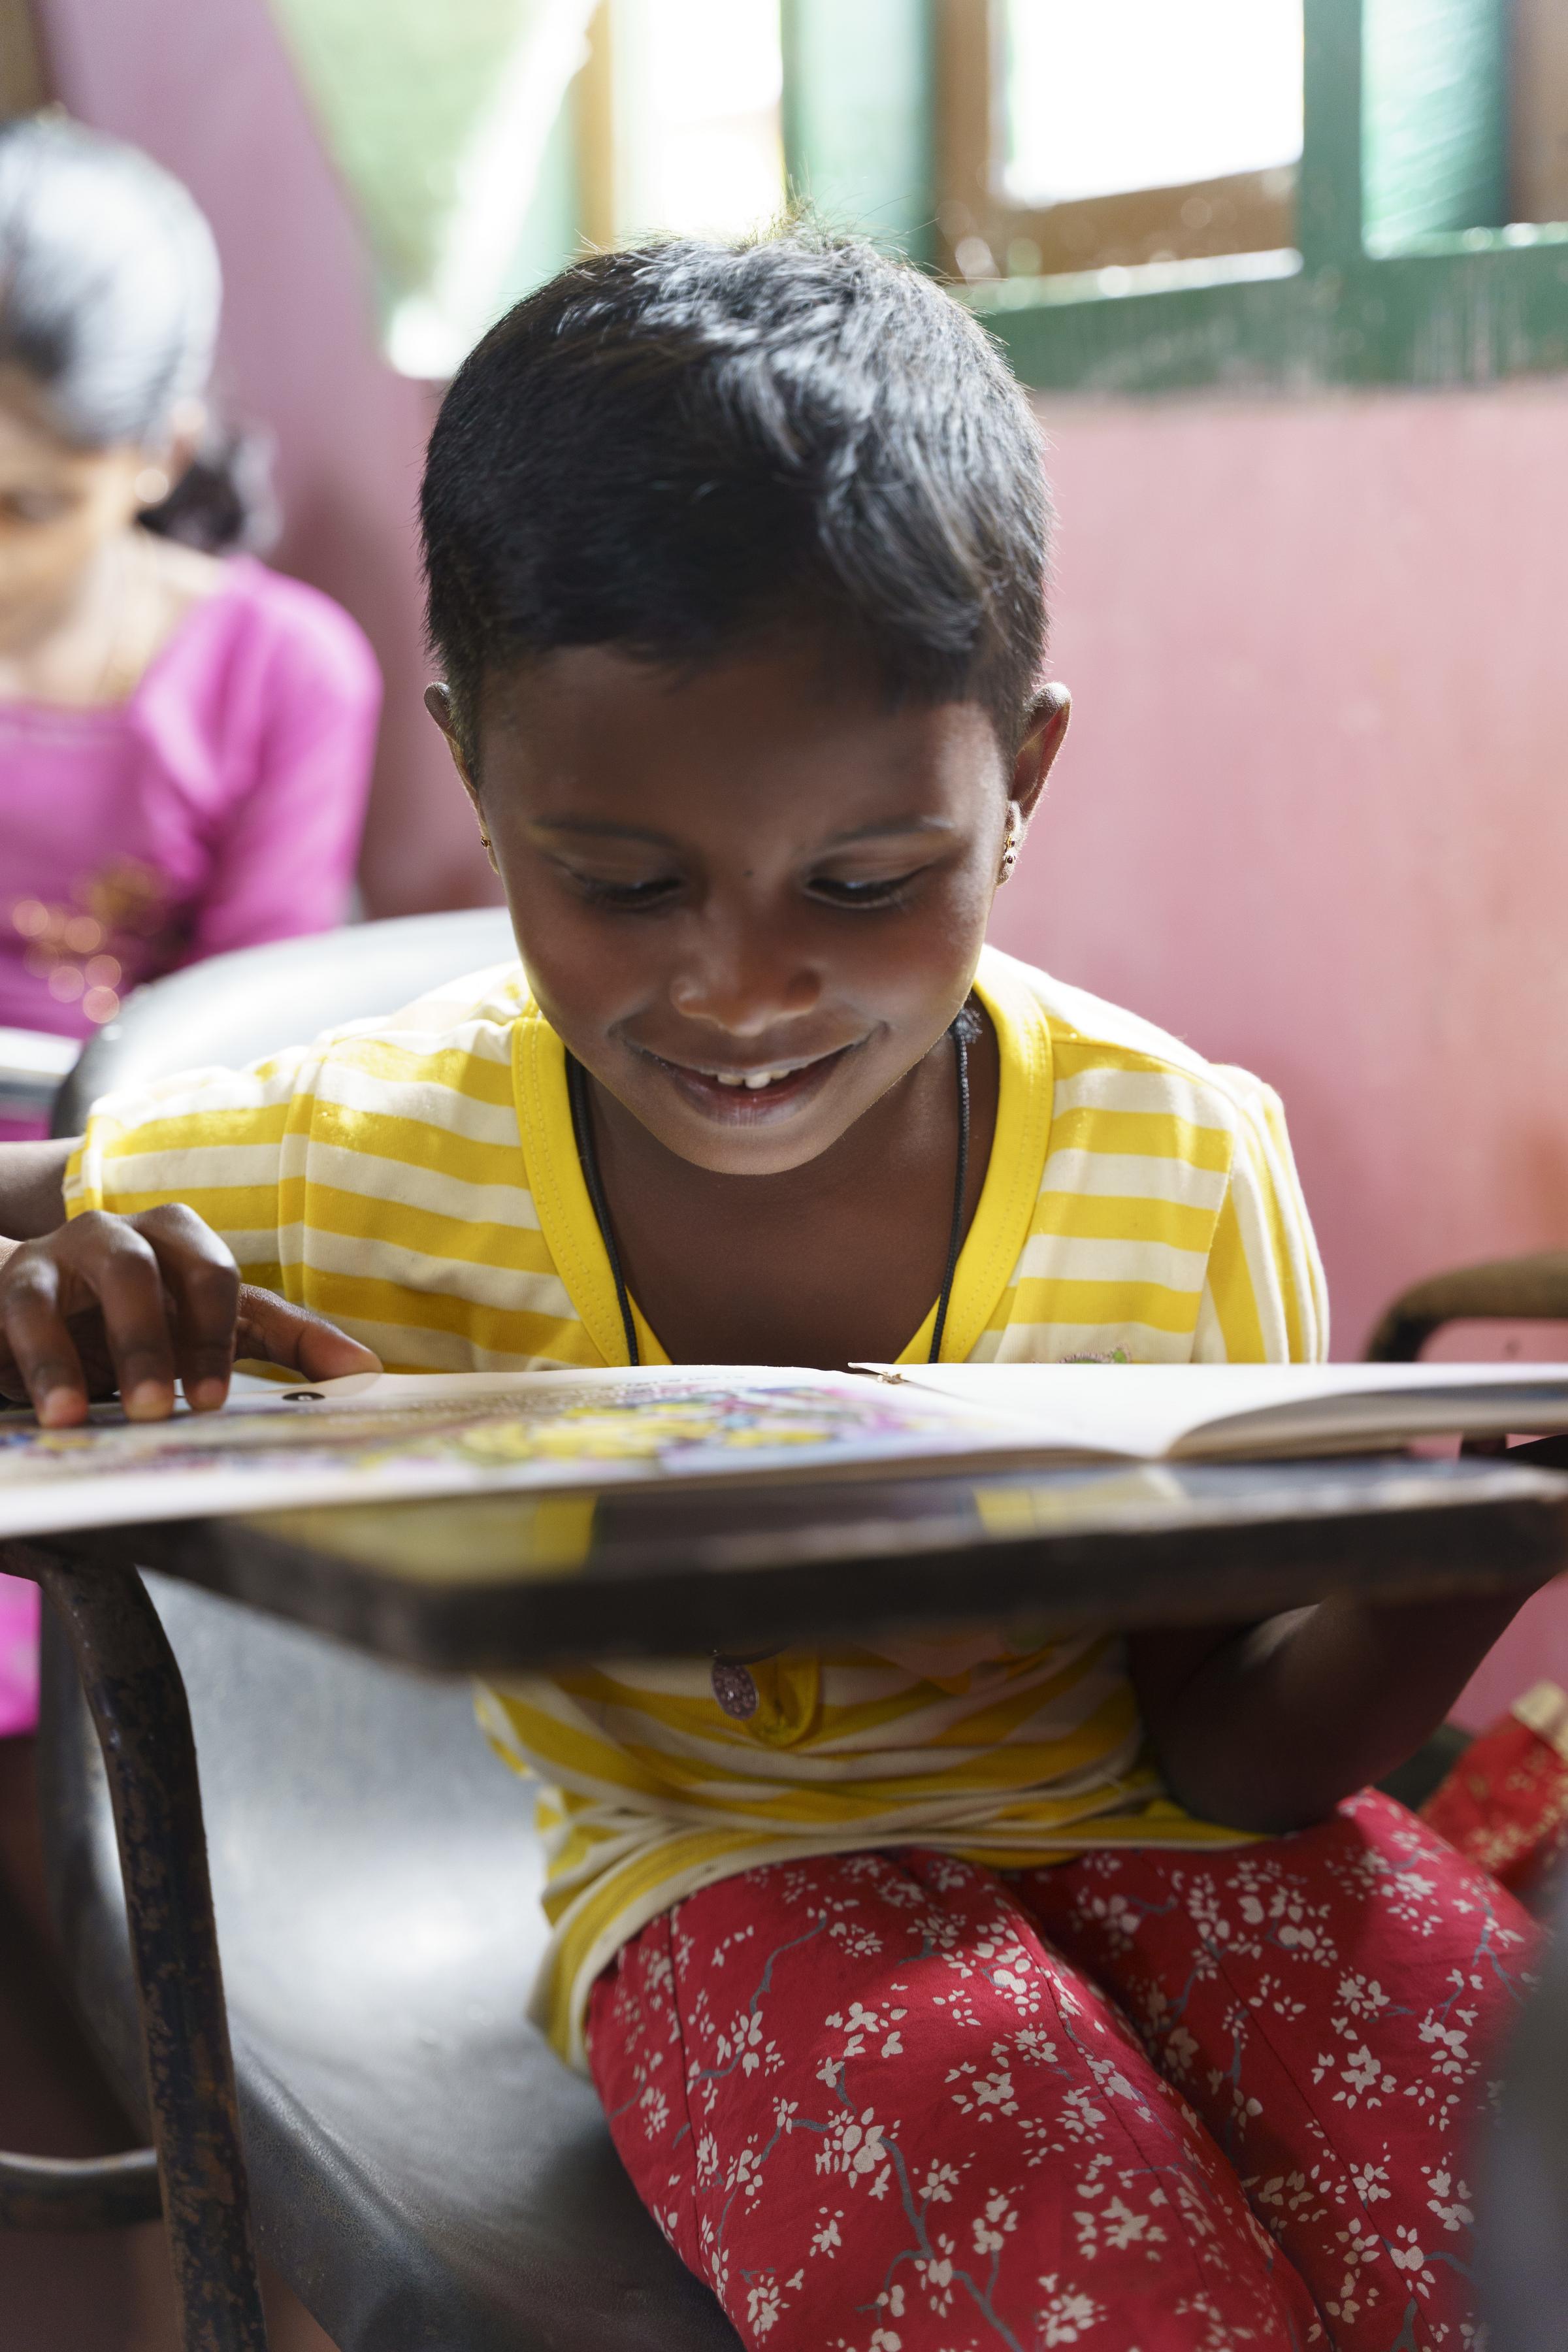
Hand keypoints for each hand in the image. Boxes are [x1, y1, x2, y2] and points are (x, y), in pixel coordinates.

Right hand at [0, 1205, 380, 1426]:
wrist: (42, 1299)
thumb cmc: (148, 1312)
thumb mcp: (218, 1323)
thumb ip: (291, 1341)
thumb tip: (369, 1373)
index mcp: (179, 1238)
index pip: (211, 1273)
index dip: (213, 1334)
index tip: (212, 1399)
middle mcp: (117, 1235)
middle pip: (139, 1272)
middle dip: (149, 1342)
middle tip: (158, 1409)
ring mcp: (54, 1256)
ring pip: (58, 1291)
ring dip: (69, 1358)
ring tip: (80, 1417)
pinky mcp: (5, 1285)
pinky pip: (13, 1317)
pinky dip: (29, 1365)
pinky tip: (48, 1412)